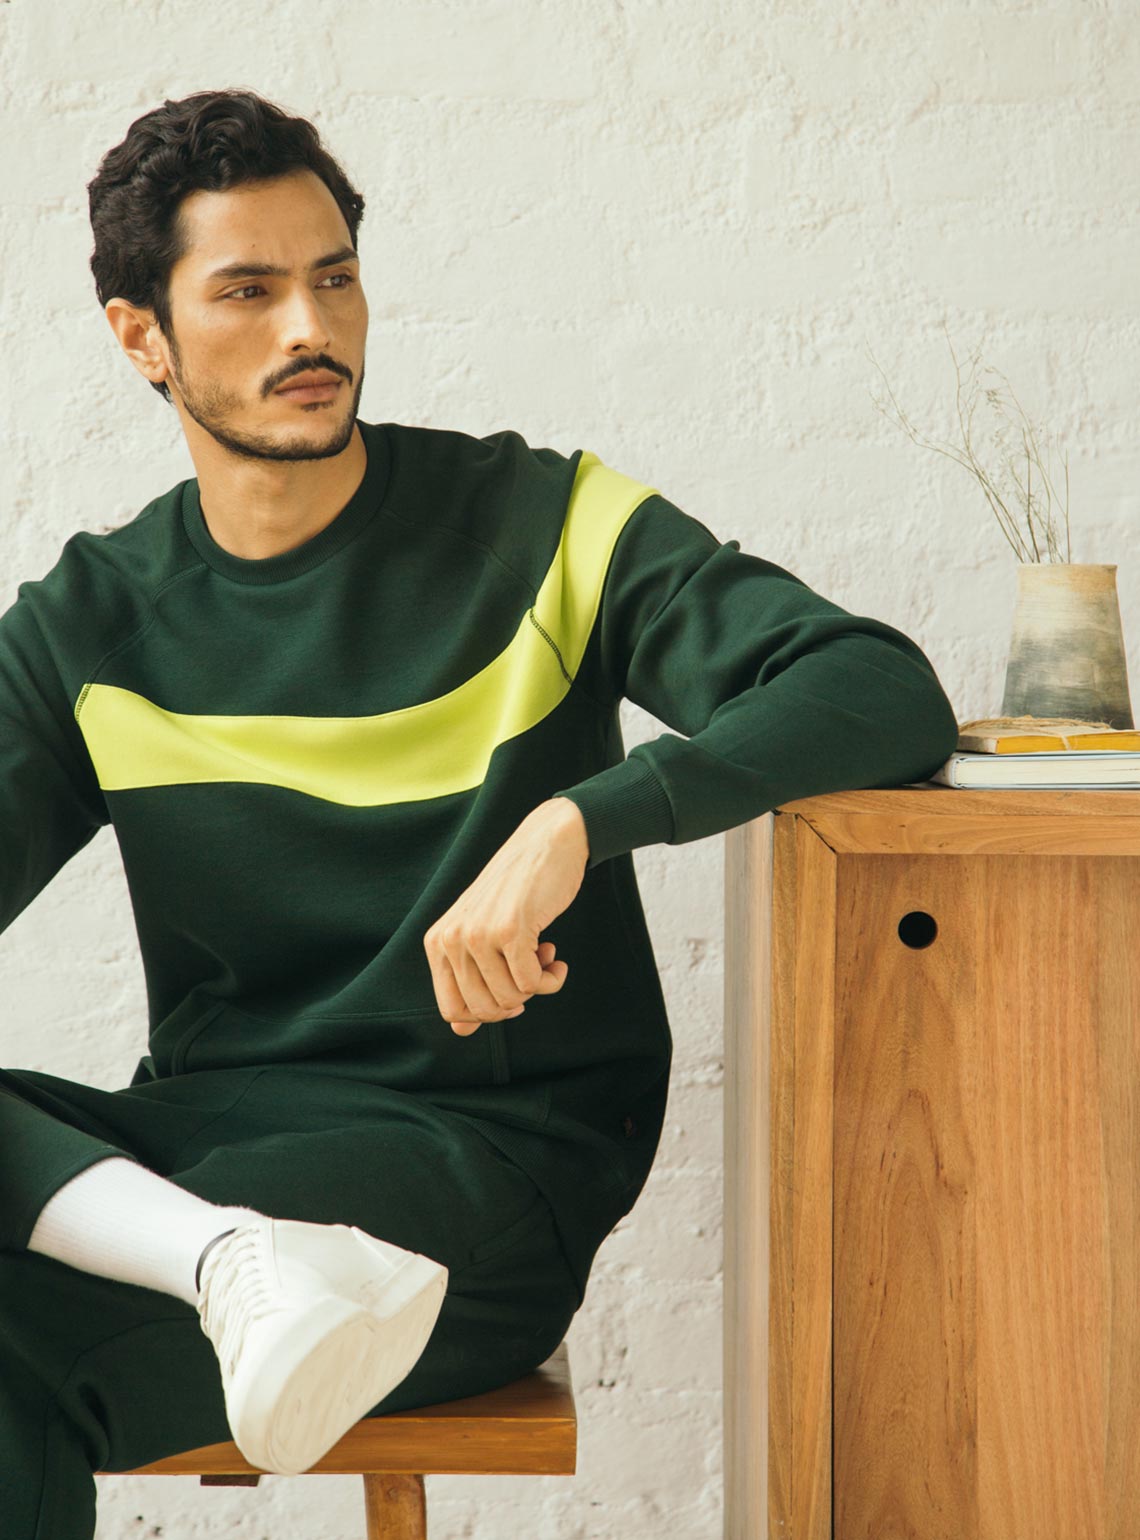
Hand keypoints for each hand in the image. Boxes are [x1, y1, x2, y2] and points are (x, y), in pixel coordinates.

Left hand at [423, 798, 589, 1034]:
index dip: (487, 1014)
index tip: (510, 995)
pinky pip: (532, 984)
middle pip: (483, 1010)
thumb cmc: (515, 893)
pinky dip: (551, 979)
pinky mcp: (510, 930)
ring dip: (537, 987)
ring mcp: (479, 934)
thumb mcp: (481, 934)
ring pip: (510, 999)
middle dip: (515, 1003)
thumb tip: (461, 1032)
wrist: (546, 843)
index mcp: (437, 941)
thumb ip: (468, 979)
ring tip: (544, 957)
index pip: (452, 1010)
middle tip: (530, 975)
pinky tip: (555, 957)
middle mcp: (452, 939)